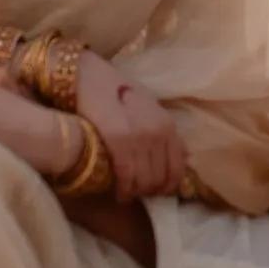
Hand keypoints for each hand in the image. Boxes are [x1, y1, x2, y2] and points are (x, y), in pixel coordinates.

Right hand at [73, 49, 186, 201]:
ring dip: (135, 192)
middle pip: (160, 179)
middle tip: (135, 193)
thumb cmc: (113, 90)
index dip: (166, 187)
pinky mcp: (119, 138)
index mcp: (167, 124)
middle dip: (148, 192)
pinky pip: (127, 175)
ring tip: (124, 192)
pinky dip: (123, 189)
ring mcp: (141, 135)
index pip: (177, 169)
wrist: (86, 73)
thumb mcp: (145, 107)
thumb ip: (162, 130)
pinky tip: (117, 192)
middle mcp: (159, 131)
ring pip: (145, 181)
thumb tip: (182, 155)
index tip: (153, 193)